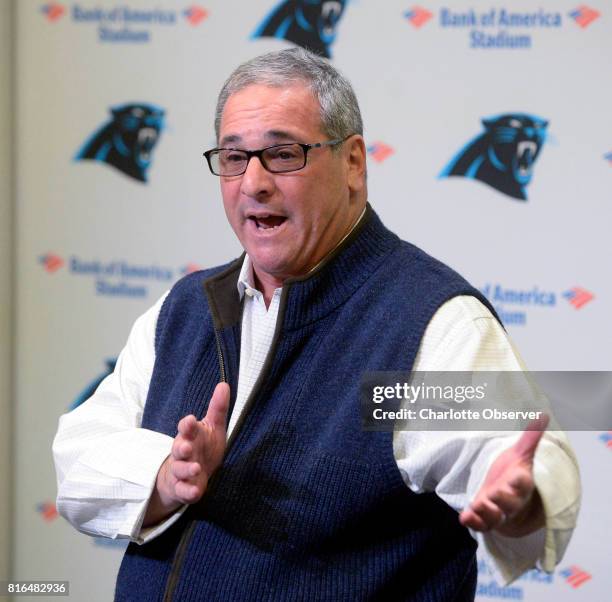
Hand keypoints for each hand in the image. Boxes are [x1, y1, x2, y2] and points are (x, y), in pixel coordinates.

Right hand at [143, 382, 229, 525]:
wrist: (189, 475)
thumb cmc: (203, 447)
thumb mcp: (212, 427)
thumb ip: (217, 408)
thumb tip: (224, 385)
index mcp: (190, 435)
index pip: (186, 428)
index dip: (187, 425)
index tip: (190, 420)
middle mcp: (183, 453)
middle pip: (178, 448)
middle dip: (182, 447)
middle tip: (187, 447)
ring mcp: (181, 471)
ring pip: (179, 470)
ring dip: (186, 469)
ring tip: (196, 468)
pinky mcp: (182, 489)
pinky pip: (183, 491)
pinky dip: (188, 492)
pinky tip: (195, 491)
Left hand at [459, 415, 548, 536]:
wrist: (505, 495)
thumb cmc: (512, 472)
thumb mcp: (520, 453)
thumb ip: (529, 437)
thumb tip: (542, 414)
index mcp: (520, 482)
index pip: (524, 483)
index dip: (521, 480)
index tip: (517, 475)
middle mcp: (510, 499)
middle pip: (511, 504)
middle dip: (503, 500)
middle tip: (494, 493)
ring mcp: (497, 510)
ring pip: (496, 518)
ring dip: (487, 513)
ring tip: (478, 505)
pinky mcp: (484, 517)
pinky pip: (481, 524)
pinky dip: (473, 522)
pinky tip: (465, 518)